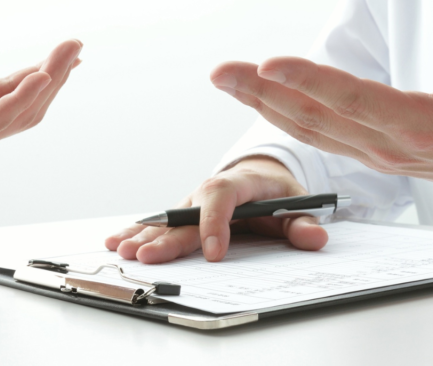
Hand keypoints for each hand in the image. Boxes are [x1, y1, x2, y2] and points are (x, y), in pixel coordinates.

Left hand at [0, 39, 82, 187]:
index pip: (6, 93)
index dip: (38, 73)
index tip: (65, 52)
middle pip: (22, 104)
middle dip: (53, 76)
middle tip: (76, 48)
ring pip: (17, 113)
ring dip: (47, 83)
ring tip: (68, 55)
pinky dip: (20, 100)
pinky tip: (39, 77)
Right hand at [105, 157, 327, 262]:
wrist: (262, 176)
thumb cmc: (278, 193)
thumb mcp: (299, 203)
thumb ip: (303, 222)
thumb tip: (316, 238)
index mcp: (241, 183)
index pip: (224, 196)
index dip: (216, 223)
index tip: (214, 253)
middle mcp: (211, 190)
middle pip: (187, 212)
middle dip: (167, 236)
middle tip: (148, 256)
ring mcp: (194, 201)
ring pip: (168, 217)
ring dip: (144, 233)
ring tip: (123, 248)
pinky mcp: (184, 213)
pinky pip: (161, 221)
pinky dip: (139, 230)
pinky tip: (117, 239)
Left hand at [209, 51, 432, 210]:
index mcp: (421, 127)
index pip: (354, 100)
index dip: (310, 81)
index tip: (270, 63)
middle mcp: (388, 145)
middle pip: (315, 117)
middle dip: (263, 92)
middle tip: (221, 72)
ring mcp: (376, 152)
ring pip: (310, 128)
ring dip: (264, 103)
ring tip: (228, 79)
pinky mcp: (371, 152)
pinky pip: (319, 135)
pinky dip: (285, 115)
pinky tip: (263, 98)